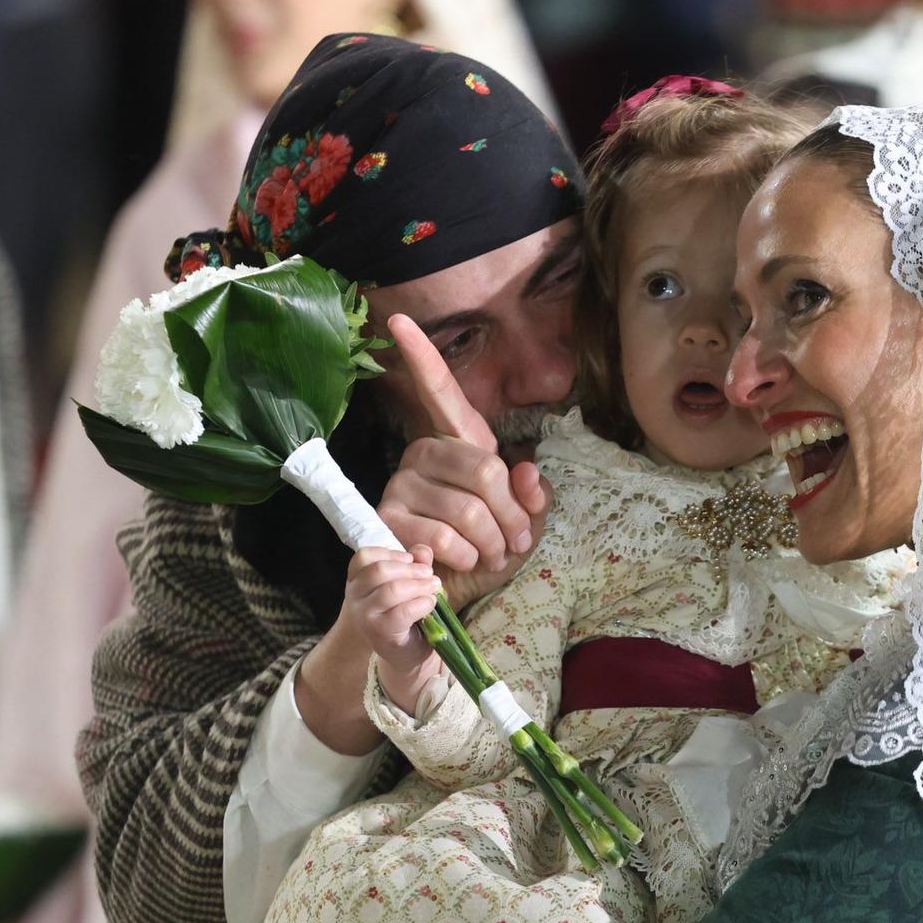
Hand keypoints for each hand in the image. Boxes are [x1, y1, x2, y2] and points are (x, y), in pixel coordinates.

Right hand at [344, 544, 444, 710]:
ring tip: (434, 588)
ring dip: (419, 586)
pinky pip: (402, 613)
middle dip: (410, 569)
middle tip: (430, 574)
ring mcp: (364, 616)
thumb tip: (422, 551)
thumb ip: (415, 565)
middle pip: (378, 570)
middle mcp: (354, 597)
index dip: (390, 553)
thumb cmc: (405, 615)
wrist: (404, 653)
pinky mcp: (379, 633)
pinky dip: (421, 604)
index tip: (410, 560)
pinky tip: (430, 604)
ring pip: (390, 590)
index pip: (364, 556)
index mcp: (357, 580)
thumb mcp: (409, 584)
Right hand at [378, 314, 550, 607]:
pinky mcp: (390, 520)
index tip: (399, 322)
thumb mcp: (524, 523)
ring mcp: (402, 485)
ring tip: (490, 556)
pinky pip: (445, 535)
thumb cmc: (486, 553)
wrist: (450, 600)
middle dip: (512, 516)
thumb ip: (531, 496)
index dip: (422, 357)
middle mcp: (422, 454)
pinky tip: (462, 564)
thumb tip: (527, 471)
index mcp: (456, 443)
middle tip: (513, 541)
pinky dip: (468, 558)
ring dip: (493, 544)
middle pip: (485, 470)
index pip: (441, 393)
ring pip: (470, 509)